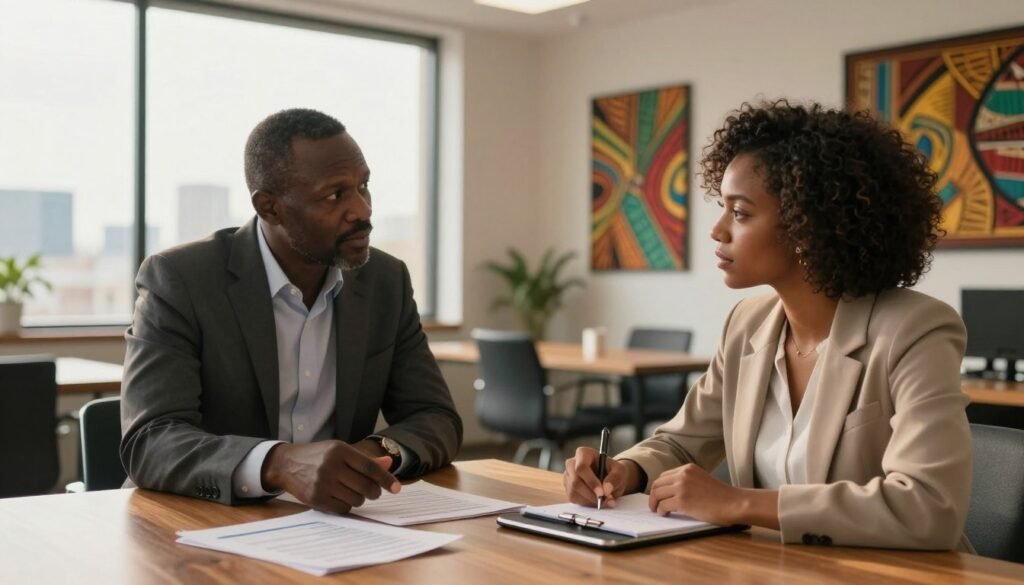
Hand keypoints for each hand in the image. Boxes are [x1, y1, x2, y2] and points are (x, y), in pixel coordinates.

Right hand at [261, 440, 399, 513]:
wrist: (286, 463)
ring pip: (356, 499)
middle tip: (373, 492)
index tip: (397, 488)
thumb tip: (388, 464)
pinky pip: (342, 508)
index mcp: (340, 450)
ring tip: (352, 492)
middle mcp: (331, 465)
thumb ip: (364, 459)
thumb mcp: (340, 451)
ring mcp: (322, 483)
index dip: (386, 479)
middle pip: (366, 486)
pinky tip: (341, 498)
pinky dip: (347, 506)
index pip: (370, 467)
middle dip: (374, 492)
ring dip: (360, 499)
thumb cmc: (318, 456)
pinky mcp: (315, 498)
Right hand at [563, 447, 639, 506]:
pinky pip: (574, 499)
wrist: (610, 477)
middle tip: (606, 500)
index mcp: (583, 453)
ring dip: (590, 500)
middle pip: (576, 482)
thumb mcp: (620, 471)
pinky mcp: (568, 488)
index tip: (601, 493)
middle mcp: (572, 463)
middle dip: (591, 494)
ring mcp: (568, 476)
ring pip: (574, 492)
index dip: (590, 481)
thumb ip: (615, 478)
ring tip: (605, 500)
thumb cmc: (613, 470)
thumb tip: (606, 490)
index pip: (581, 467)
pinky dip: (587, 503)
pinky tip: (596, 499)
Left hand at [648, 463, 739, 524]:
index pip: (664, 476)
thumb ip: (687, 481)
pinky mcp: (683, 501)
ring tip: (658, 511)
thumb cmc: (721, 495)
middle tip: (654, 505)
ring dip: (655, 504)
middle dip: (653, 495)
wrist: (734, 503)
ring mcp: (682, 487)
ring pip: (657, 494)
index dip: (659, 487)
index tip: (658, 496)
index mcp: (687, 468)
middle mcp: (683, 475)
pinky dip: (661, 511)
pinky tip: (665, 514)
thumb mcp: (701, 479)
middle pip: (657, 484)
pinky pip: (663, 505)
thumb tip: (669, 491)